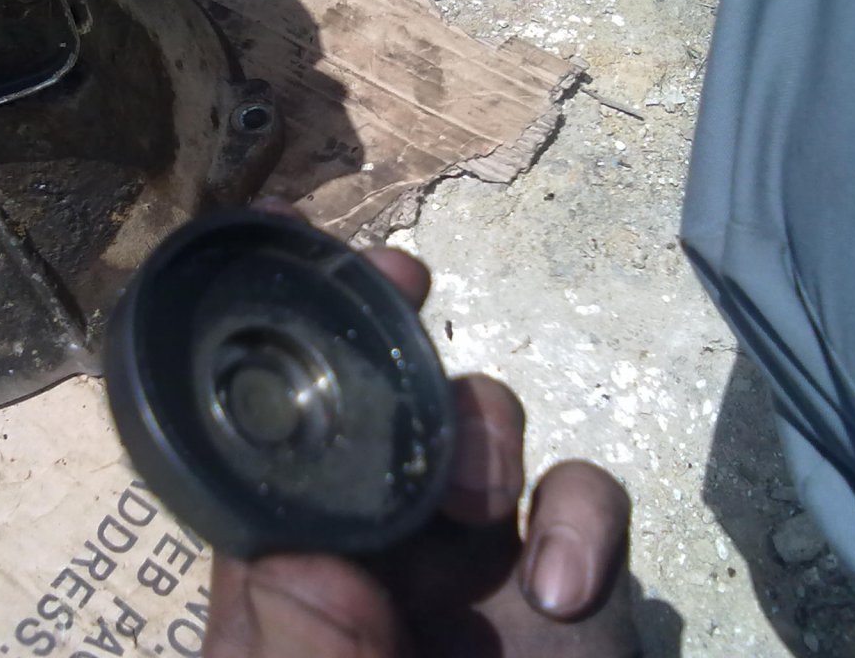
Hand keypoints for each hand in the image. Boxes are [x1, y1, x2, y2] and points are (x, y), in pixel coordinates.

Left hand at [203, 199, 638, 656]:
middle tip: (399, 276)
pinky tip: (563, 590)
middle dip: (387, 322)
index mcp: (295, 567)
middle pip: (382, 397)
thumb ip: (292, 649)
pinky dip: (584, 518)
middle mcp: (382, 543)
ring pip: (480, 424)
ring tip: (481, 491)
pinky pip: (586, 496)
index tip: (279, 238)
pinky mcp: (571, 575)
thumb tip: (296, 558)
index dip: (277, 340)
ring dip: (485, 422)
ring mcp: (475, 553)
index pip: (269, 436)